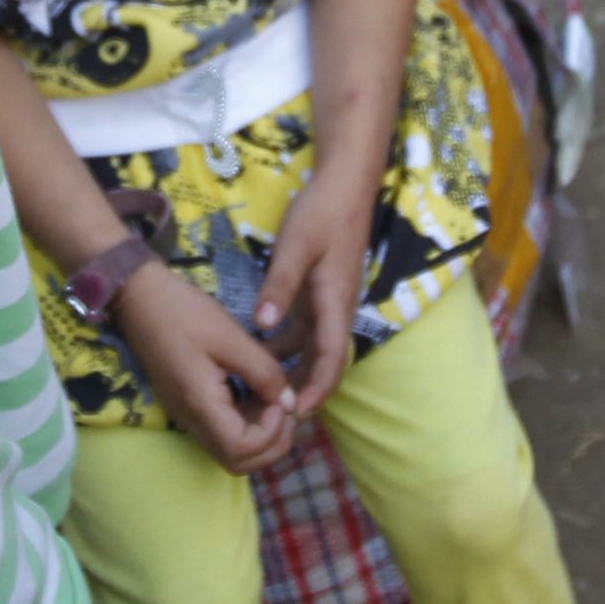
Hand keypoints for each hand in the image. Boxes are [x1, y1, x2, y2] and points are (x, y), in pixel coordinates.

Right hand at [119, 263, 298, 472]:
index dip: (272, 432)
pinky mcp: (188, 406)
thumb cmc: (182, 311)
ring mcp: (187, 416)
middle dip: (271, 443)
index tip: (282, 398)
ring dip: (261, 435)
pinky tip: (257, 393)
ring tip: (275, 399)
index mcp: (200, 403)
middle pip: (237, 462)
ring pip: (231, 451)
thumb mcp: (230, 336)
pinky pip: (222, 431)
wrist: (138, 297)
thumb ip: (264, 372)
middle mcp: (191, 420)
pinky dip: (246, 423)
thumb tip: (289, 401)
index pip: (241, 449)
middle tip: (285, 406)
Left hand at [256, 177, 373, 418]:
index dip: (317, 389)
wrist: (344, 185)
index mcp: (335, 302)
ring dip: (295, 371)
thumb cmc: (322, 212)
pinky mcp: (320, 293)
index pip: (331, 357)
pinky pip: (306, 331)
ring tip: (263, 395)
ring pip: (314, 348)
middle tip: (276, 418)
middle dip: (306, 391)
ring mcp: (329, 302)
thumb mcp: (296, 246)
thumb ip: (279, 286)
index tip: (300, 414)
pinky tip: (260, 354)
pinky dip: (288, 347)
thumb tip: (262, 326)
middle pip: (325, 361)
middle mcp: (336, 309)